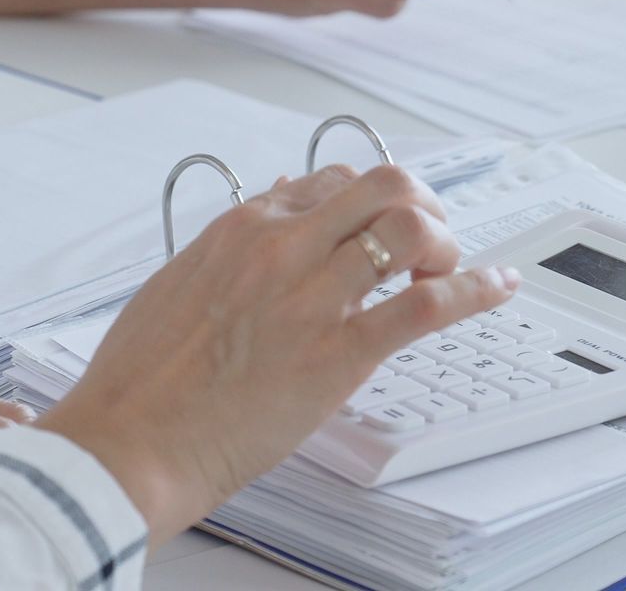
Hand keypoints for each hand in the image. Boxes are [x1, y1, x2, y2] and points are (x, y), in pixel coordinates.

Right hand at [36, 164, 519, 544]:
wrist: (127, 443)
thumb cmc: (140, 383)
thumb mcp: (176, 287)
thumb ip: (226, 255)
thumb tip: (262, 227)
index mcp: (240, 229)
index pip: (326, 182)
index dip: (365, 202)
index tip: (378, 224)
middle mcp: (282, 247)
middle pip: (383, 184)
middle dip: (420, 203)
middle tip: (429, 239)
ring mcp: (313, 296)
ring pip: (411, 228)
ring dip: (446, 242)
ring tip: (450, 269)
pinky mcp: (339, 352)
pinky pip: (427, 304)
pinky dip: (476, 289)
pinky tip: (497, 287)